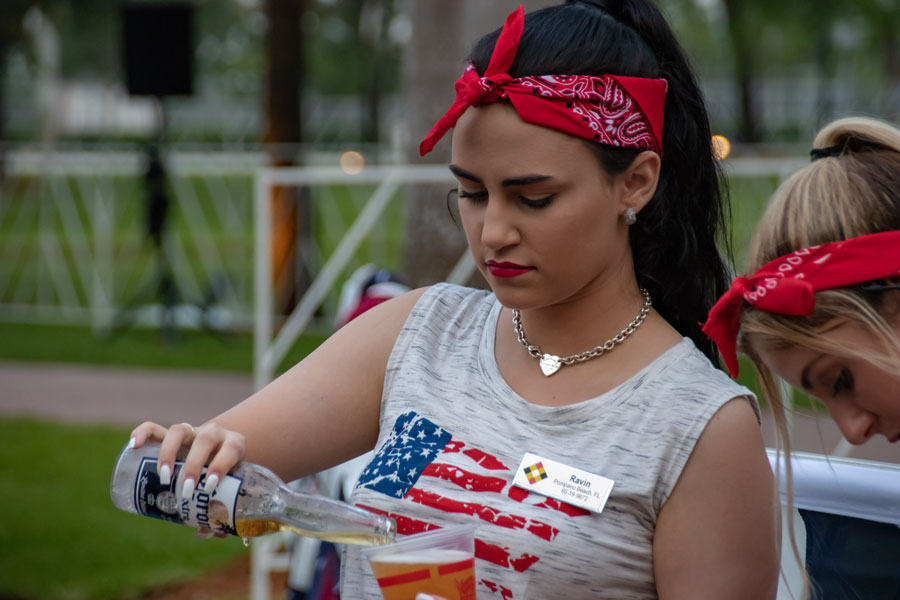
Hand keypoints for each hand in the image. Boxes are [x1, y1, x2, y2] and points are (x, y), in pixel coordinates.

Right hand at [129, 421, 245, 501]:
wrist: (219, 452)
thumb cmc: (227, 476)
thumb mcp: (231, 487)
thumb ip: (223, 509)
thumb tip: (207, 531)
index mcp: (234, 445)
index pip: (231, 449)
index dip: (221, 465)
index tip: (210, 485)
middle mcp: (214, 434)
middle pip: (204, 440)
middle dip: (193, 465)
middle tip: (185, 489)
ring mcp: (191, 431)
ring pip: (179, 431)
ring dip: (169, 453)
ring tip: (163, 477)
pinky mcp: (170, 434)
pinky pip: (154, 428)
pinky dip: (142, 433)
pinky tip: (134, 446)